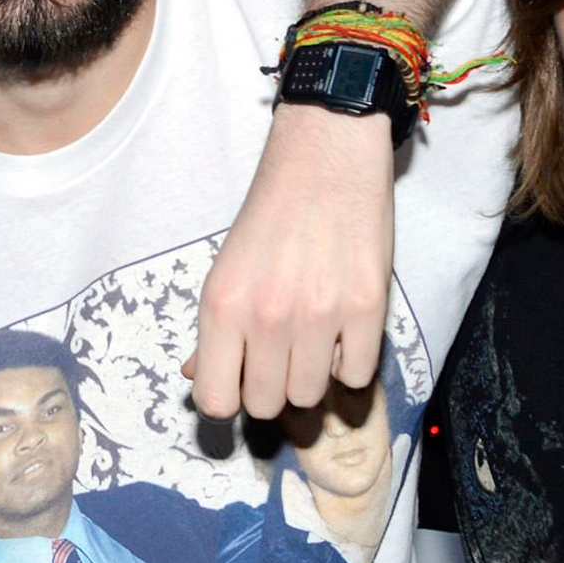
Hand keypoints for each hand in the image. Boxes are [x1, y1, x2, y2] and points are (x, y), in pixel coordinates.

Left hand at [188, 105, 395, 418]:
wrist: (325, 158)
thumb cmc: (270, 214)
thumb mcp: (225, 268)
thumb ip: (212, 330)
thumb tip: (195, 374)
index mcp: (222, 307)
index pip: (215, 401)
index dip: (228, 397)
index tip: (239, 382)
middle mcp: (268, 317)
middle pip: (266, 405)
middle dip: (271, 387)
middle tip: (279, 354)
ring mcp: (320, 315)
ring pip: (310, 396)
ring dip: (311, 375)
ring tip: (312, 338)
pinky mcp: (368, 308)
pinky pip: (357, 376)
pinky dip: (350, 363)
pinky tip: (343, 332)